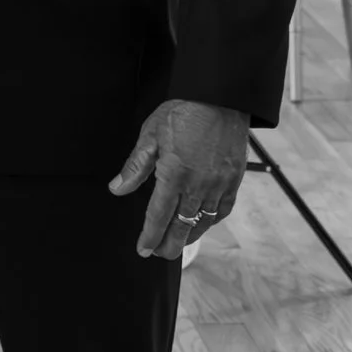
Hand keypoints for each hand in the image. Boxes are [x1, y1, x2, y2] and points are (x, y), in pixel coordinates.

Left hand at [109, 99, 249, 257]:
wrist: (220, 97)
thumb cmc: (183, 111)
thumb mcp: (151, 134)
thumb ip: (135, 166)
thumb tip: (117, 189)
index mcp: (174, 174)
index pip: (158, 215)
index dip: (150, 236)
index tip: (143, 249)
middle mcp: (197, 185)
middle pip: (182, 226)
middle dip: (169, 244)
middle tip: (160, 254)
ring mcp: (218, 184)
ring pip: (202, 220)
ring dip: (189, 236)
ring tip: (179, 243)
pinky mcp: (234, 179)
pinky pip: (223, 209)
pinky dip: (211, 220)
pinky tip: (203, 223)